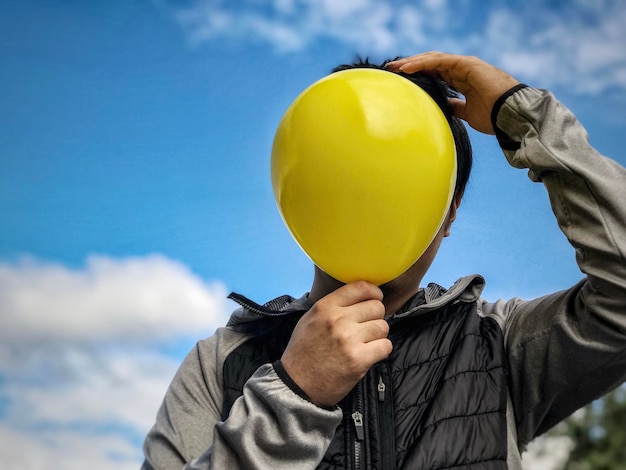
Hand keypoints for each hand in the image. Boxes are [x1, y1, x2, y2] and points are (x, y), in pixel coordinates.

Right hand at [281, 281, 392, 406]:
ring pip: (383, 327)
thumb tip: (359, 298)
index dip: (374, 293)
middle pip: (376, 307)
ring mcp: (349, 339)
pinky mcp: (359, 359)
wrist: (296, 384)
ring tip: (365, 343)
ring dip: (378, 335)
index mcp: (325, 306)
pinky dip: (381, 350)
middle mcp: (338, 319)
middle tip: (366, 328)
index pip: (361, 287)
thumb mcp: (310, 319)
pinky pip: (385, 346)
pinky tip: (369, 354)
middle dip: (375, 317)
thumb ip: (333, 306)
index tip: (374, 300)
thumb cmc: (303, 351)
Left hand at [386, 52, 519, 133]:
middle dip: (410, 66)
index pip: (435, 73)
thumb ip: (456, 107)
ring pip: (432, 59)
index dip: (417, 75)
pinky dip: (422, 63)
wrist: (509, 116)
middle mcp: (462, 69)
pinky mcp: (466, 64)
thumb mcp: (468, 114)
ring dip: (412, 62)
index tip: (399, 80)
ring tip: (394, 67)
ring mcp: (465, 65)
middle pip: (431, 64)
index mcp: (462, 80)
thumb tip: (445, 108)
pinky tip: (407, 68)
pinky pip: (439, 61)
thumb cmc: (493, 117)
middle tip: (390, 70)